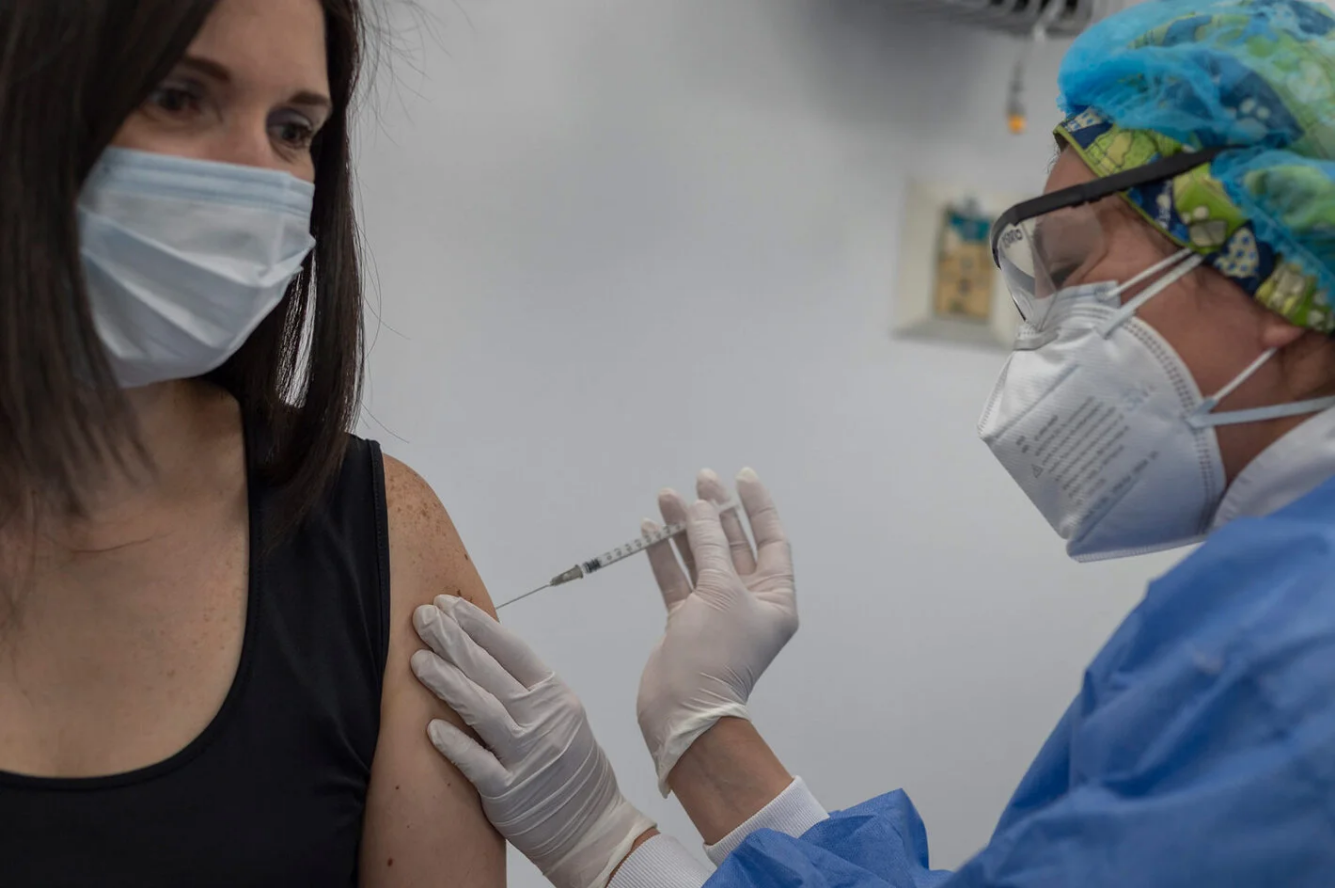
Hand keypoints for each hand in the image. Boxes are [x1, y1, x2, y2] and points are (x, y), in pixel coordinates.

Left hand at [411, 596, 654, 887]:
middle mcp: (544, 720)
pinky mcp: (509, 792)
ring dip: (447, 682)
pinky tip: (429, 727)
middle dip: (453, 640)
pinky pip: (478, 764)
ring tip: (417, 660)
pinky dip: (455, 744)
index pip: (513, 649)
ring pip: (483, 710)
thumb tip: (480, 650)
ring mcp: (527, 756)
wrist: (591, 827)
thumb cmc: (570, 766)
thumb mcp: (560, 715)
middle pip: (491, 672)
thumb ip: (526, 687)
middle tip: (422, 618)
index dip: (478, 624)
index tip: (448, 604)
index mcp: (556, 695)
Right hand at [638, 467, 797, 793]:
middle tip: (700, 479)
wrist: (682, 709)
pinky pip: (676, 578)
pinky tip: (650, 528)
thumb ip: (708, 545)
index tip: (741, 476)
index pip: (771, 540)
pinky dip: (664, 554)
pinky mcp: (685, 620)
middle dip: (715, 512)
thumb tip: (699, 508)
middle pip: (732, 544)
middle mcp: (749, 602)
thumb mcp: (719, 592)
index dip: (757, 506)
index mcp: (775, 599)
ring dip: (684, 528)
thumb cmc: (715, 654)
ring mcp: (715, 611)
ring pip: (700, 558)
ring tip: (666, 496)